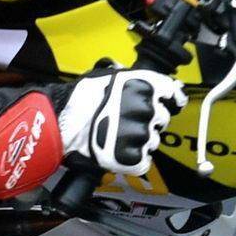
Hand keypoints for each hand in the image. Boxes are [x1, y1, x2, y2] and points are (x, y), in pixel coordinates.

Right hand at [57, 65, 182, 179]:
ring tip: (118, 137)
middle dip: (148, 120)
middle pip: (162, 118)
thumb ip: (127, 77)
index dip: (173, 98)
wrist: (61, 124)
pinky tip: (119, 152)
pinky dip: (133, 160)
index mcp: (144, 86)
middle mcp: (148, 110)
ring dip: (140, 141)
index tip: (174, 102)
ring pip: (152, 141)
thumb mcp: (104, 75)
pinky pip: (143, 161)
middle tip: (127, 121)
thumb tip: (135, 74)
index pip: (172, 92)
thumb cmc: (77, 100)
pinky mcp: (133, 158)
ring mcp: (142, 136)